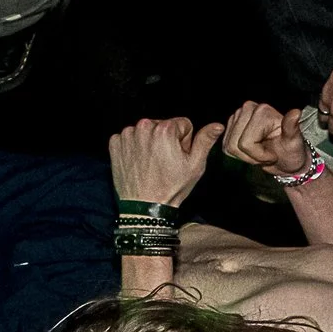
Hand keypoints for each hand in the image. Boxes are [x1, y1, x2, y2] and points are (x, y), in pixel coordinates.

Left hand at [108, 116, 223, 205]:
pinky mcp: (115, 144)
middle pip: (163, 125)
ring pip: (146, 131)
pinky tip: (139, 163)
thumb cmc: (170, 188)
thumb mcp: (195, 165)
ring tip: (152, 164)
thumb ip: (205, 140)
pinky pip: (129, 138)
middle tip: (165, 162)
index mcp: (165, 129)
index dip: (184, 141)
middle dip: (166, 140)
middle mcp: (144, 127)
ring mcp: (127, 135)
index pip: (182, 124)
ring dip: (150, 143)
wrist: (144, 208)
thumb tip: (217, 125)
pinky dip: (134, 147)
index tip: (178, 156)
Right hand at [221, 101, 310, 177]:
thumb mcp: (294, 142)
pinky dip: (238, 155)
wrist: (286, 158)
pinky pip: (226, 148)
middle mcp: (248, 108)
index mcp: (262, 110)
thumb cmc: (291, 151)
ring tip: (261, 153)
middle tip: (267, 154)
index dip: (259, 155)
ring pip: (229, 147)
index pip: (246, 143)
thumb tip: (296, 113)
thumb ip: (292, 127)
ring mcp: (237, 116)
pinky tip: (252, 151)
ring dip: (245, 156)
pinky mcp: (231, 126)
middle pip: (235, 145)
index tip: (273, 154)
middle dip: (251, 156)